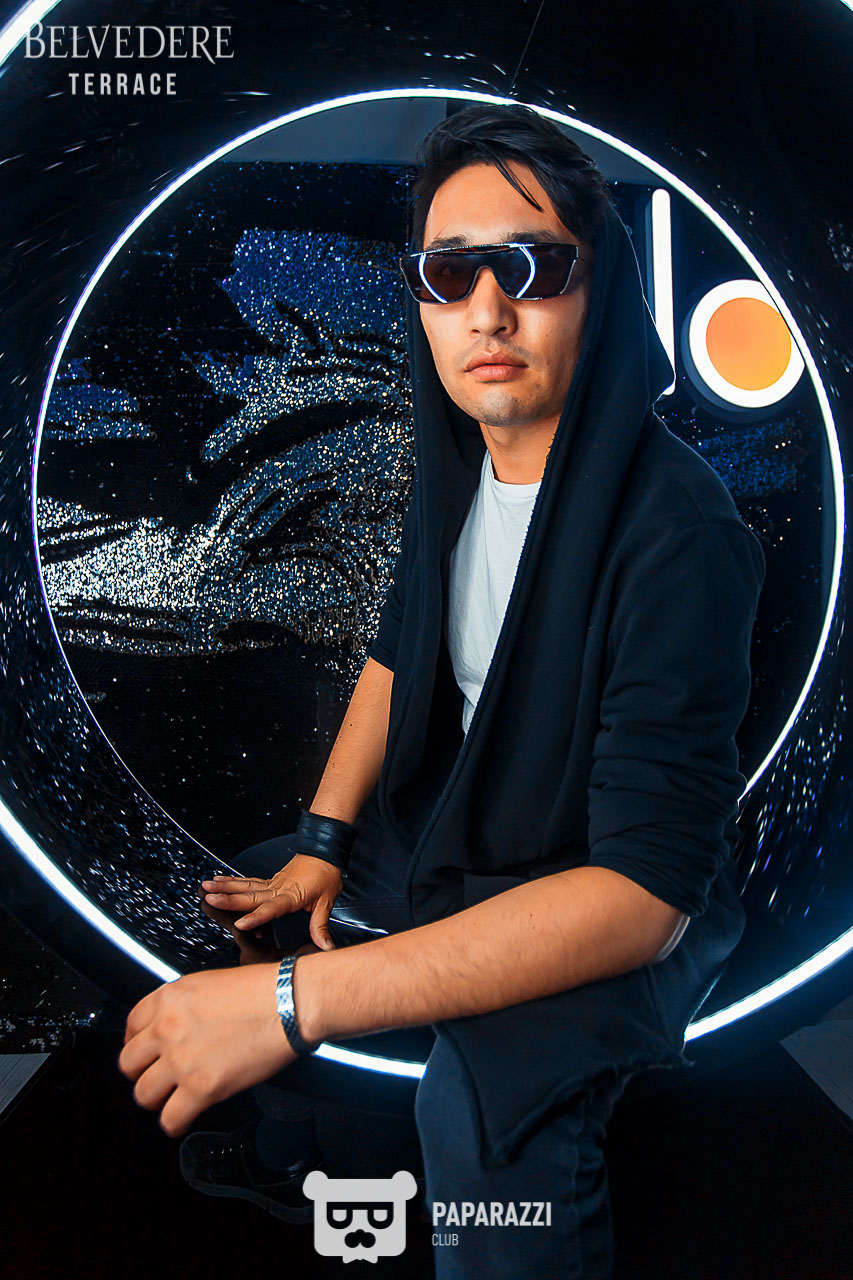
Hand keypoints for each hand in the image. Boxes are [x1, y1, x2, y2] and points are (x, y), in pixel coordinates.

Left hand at [118, 964, 295, 1136]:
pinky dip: (175, 1123)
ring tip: (171, 1098)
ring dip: (156, 1099)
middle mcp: (167, 1028)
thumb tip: (179, 1025)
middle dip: (141, 1072)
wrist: (289, 1002)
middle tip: (156, 1075)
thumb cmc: (262, 990)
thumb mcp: (210, 983)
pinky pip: (170, 1119)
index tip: (145, 1052)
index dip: (136, 1043)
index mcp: (169, 997)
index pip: (130, 1026)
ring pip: (143, 1094)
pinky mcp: (201, 1087)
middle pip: (129, 1063)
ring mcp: (181, 1060)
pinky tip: (184, 1117)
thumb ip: (185, 1005)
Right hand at [200, 855, 342, 949]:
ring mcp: (272, 883)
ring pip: (245, 886)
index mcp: (291, 895)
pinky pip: (249, 881)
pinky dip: (233, 881)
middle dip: (229, 899)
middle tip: (210, 899)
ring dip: (225, 887)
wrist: (324, 850)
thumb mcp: (327, 901)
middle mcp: (277, 888)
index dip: (256, 917)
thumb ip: (321, 925)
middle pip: (250, 896)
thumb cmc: (326, 873)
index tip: (240, 923)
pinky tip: (219, 880)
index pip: (271, 908)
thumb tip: (325, 947)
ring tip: (206, 887)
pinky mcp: (270, 880)